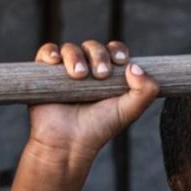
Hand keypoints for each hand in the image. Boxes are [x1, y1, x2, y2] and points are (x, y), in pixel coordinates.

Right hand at [29, 40, 157, 161]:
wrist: (69, 143)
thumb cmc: (100, 127)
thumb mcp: (129, 111)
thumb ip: (146, 91)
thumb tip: (135, 66)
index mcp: (109, 76)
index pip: (114, 51)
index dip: (118, 51)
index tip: (120, 61)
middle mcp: (88, 70)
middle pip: (94, 47)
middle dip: (99, 55)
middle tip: (101, 74)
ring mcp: (65, 71)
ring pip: (70, 48)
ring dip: (76, 56)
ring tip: (80, 76)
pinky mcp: (44, 74)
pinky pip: (46, 53)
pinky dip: (50, 52)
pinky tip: (55, 61)